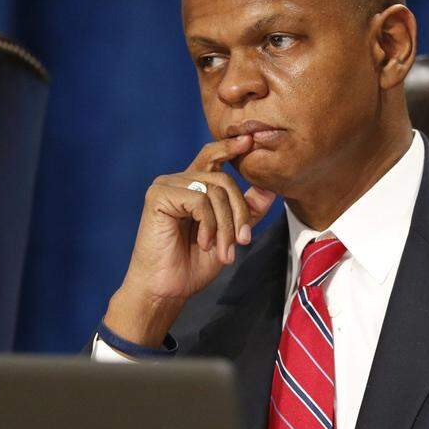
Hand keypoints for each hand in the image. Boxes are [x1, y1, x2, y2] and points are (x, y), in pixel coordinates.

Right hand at [104, 135, 276, 345]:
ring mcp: (166, 185)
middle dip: (239, 213)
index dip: (231, 147)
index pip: (213, 156)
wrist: (167, 289)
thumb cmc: (193, 264)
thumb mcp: (230, 234)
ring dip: (226, 226)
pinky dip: (209, 225)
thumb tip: (270, 186)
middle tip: (242, 243)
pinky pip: (199, 200)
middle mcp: (178, 180)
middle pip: (223, 179)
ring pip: (215, 190)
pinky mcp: (158, 196)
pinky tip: (203, 243)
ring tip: (223, 251)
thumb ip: (247, 210)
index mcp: (193, 187)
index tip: (251, 140)